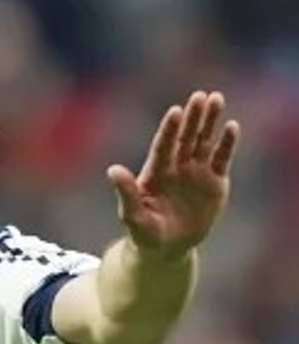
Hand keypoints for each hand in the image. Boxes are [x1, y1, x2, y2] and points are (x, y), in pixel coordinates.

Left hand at [107, 91, 239, 259]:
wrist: (166, 248)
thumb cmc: (144, 232)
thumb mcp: (133, 215)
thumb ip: (126, 193)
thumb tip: (112, 170)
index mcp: (155, 172)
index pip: (163, 146)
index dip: (169, 130)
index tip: (175, 112)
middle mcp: (176, 167)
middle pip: (185, 138)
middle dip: (192, 118)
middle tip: (200, 96)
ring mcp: (196, 173)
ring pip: (204, 142)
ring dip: (210, 122)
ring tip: (216, 98)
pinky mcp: (214, 183)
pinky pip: (221, 159)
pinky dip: (227, 144)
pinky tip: (231, 127)